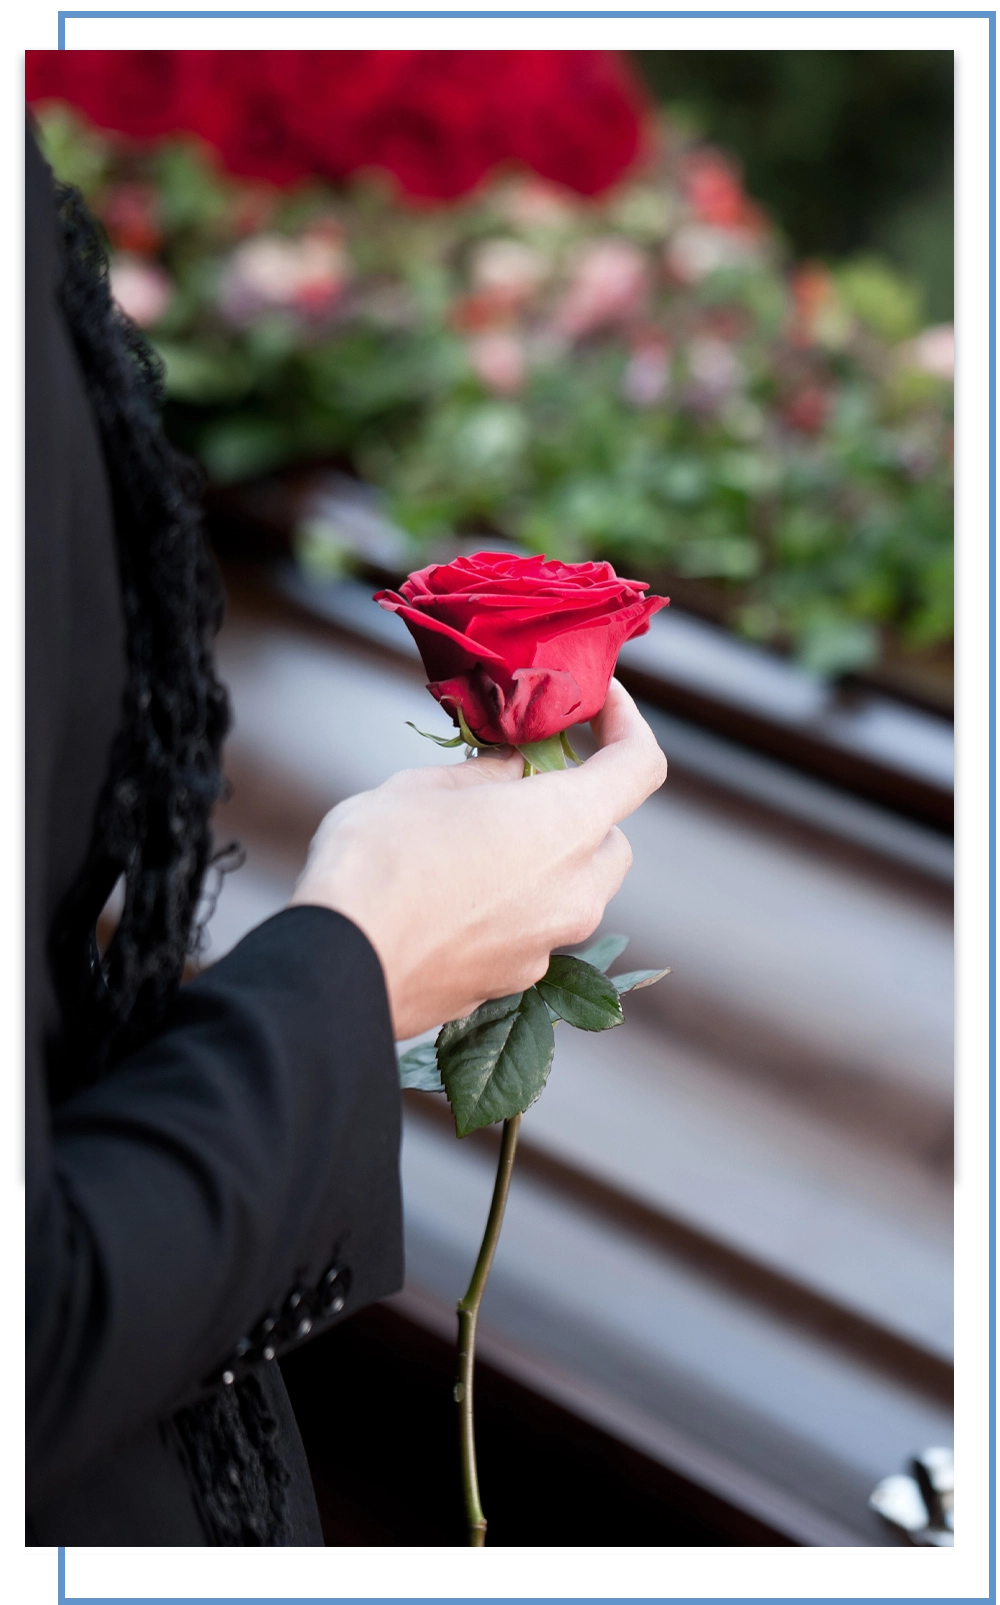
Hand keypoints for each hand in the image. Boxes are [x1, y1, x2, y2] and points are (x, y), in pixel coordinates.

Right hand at [288, 680, 666, 1039]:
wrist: (340, 967)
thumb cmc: (378, 862)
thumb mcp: (425, 788)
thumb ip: (486, 774)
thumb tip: (513, 770)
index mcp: (566, 825)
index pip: (640, 766)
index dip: (627, 725)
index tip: (600, 703)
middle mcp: (576, 890)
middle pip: (611, 839)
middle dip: (579, 809)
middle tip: (522, 785)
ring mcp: (550, 945)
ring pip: (574, 891)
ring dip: (544, 861)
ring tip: (475, 842)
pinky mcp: (517, 983)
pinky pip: (534, 932)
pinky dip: (513, 907)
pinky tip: (454, 897)